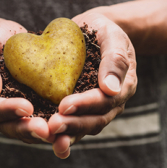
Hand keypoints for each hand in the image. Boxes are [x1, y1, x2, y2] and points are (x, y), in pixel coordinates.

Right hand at [0, 17, 52, 143]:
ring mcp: (11, 113)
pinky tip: (69, 126)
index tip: (27, 107)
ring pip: (25, 130)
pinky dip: (52, 126)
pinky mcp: (30, 109)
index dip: (7, 110)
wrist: (4, 39)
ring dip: (42, 134)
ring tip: (59, 134)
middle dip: (27, 129)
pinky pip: (39, 121)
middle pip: (8, 126)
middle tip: (46, 130)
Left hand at [48, 10, 136, 157]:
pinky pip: (72, 124)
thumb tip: (111, 89)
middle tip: (52, 125)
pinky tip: (43, 137)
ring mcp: (96, 108)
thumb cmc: (105, 30)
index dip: (85, 104)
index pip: (105, 101)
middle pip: (95, 120)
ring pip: (83, 128)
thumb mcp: (113, 36)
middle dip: (73, 124)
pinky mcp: (80, 109)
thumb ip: (115, 60)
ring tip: (47, 136)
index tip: (64, 105)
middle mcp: (112, 103)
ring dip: (66, 134)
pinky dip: (60, 132)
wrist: (95, 31)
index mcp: (123, 86)